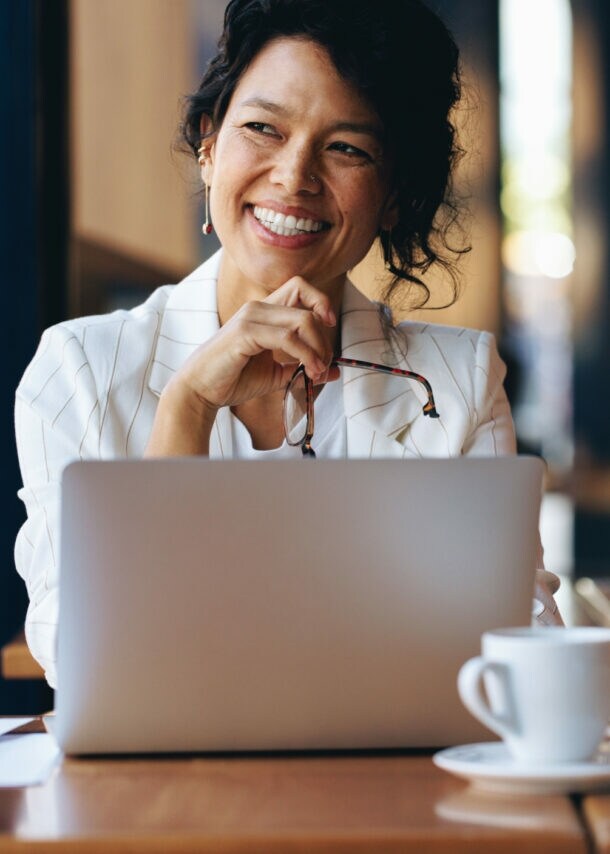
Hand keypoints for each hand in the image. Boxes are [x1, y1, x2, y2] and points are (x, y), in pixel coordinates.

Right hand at [145, 276, 337, 455]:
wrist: (201, 390)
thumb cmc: (234, 379)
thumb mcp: (276, 373)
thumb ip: (302, 367)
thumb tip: (334, 370)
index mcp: (264, 311)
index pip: (300, 287)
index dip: (321, 301)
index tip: (330, 326)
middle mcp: (257, 307)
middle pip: (307, 304)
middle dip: (324, 337)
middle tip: (324, 364)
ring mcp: (250, 317)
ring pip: (302, 320)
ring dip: (317, 348)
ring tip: (317, 371)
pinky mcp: (245, 332)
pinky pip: (287, 337)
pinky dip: (304, 354)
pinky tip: (307, 371)